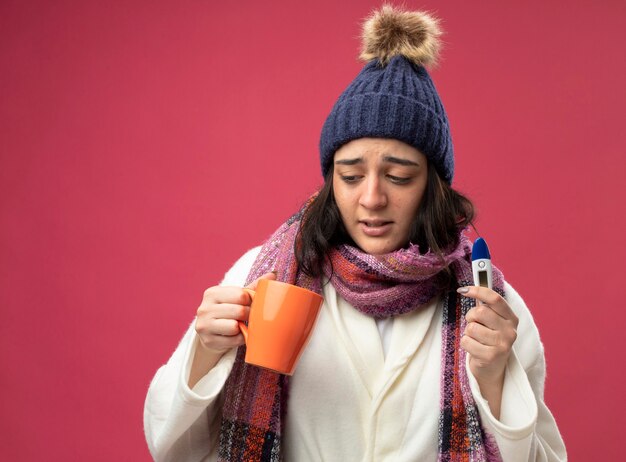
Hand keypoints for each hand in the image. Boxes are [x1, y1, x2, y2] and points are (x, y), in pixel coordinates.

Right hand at [195, 272, 276, 354]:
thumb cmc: (227, 311)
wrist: (211, 333)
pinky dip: (239, 339)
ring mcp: (205, 325)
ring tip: (241, 325)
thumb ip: (252, 287)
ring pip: (234, 326)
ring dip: (243, 327)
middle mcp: (204, 308)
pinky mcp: (208, 341)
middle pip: (239, 311)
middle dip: (249, 315)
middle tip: (249, 317)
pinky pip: (233, 340)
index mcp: (212, 293)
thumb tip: (272, 275)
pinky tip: (236, 335)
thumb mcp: (236, 297)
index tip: (251, 304)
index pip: (240, 295)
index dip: (251, 300)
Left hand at [457, 286, 517, 417]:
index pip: (495, 298)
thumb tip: (469, 287)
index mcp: (511, 318)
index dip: (478, 291)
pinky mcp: (492, 356)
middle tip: (473, 324)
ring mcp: (502, 344)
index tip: (463, 290)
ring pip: (472, 327)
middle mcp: (510, 331)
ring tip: (476, 340)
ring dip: (468, 333)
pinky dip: (466, 344)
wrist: (493, 369)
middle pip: (480, 312)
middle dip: (470, 317)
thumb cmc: (489, 340)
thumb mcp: (492, 322)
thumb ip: (485, 305)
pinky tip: (475, 349)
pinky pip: (467, 341)